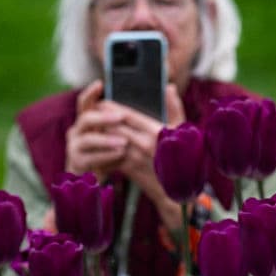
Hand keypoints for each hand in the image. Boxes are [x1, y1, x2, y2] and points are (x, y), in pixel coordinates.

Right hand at [64, 80, 127, 179]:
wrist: (93, 180)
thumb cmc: (108, 154)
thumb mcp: (115, 137)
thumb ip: (123, 123)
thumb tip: (150, 101)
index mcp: (86, 121)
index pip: (85, 102)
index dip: (91, 92)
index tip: (100, 83)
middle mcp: (76, 131)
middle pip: (86, 118)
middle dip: (104, 117)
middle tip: (121, 117)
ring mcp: (74, 147)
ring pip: (88, 139)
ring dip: (107, 140)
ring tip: (124, 143)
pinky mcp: (76, 163)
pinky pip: (90, 157)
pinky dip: (106, 156)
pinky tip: (120, 156)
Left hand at [105, 84, 186, 230]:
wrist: (176, 189)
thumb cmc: (181, 155)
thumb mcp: (181, 130)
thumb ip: (174, 107)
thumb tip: (168, 87)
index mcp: (156, 131)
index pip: (127, 114)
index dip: (111, 107)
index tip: (102, 101)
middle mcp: (144, 144)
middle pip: (113, 126)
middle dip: (101, 118)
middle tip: (93, 112)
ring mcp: (134, 158)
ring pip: (109, 140)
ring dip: (100, 132)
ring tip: (94, 124)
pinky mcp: (128, 169)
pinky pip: (110, 155)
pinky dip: (103, 148)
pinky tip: (100, 143)